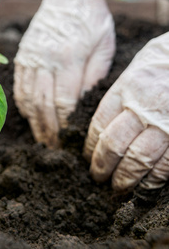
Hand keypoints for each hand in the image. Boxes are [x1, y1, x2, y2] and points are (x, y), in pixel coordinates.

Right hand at [14, 0, 114, 146]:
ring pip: (27, 97)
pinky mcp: (23, 54)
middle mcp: (45, 58)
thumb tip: (86, 106)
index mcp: (69, 56)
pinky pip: (18, 85)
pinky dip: (23, 104)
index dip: (65, 125)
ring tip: (42, 138)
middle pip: (42, 104)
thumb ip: (95, 76)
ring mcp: (30, 56)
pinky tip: (31, 116)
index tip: (70, 141)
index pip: (64, 101)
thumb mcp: (104, 46)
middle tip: (54, 148)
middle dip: (48, 130)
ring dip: (33, 122)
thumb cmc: (92, 20)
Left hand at [84, 32, 168, 190]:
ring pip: (137, 158)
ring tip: (117, 187)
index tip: (87, 157)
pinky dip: (153, 179)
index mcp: (126, 88)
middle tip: (97, 178)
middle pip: (113, 144)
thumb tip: (103, 124)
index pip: (99, 123)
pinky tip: (145, 186)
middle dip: (102, 166)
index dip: (90, 145)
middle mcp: (142, 105)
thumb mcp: (135, 70)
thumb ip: (120, 95)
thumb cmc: (163, 61)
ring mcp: (164, 122)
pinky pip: (165, 164)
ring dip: (125, 178)